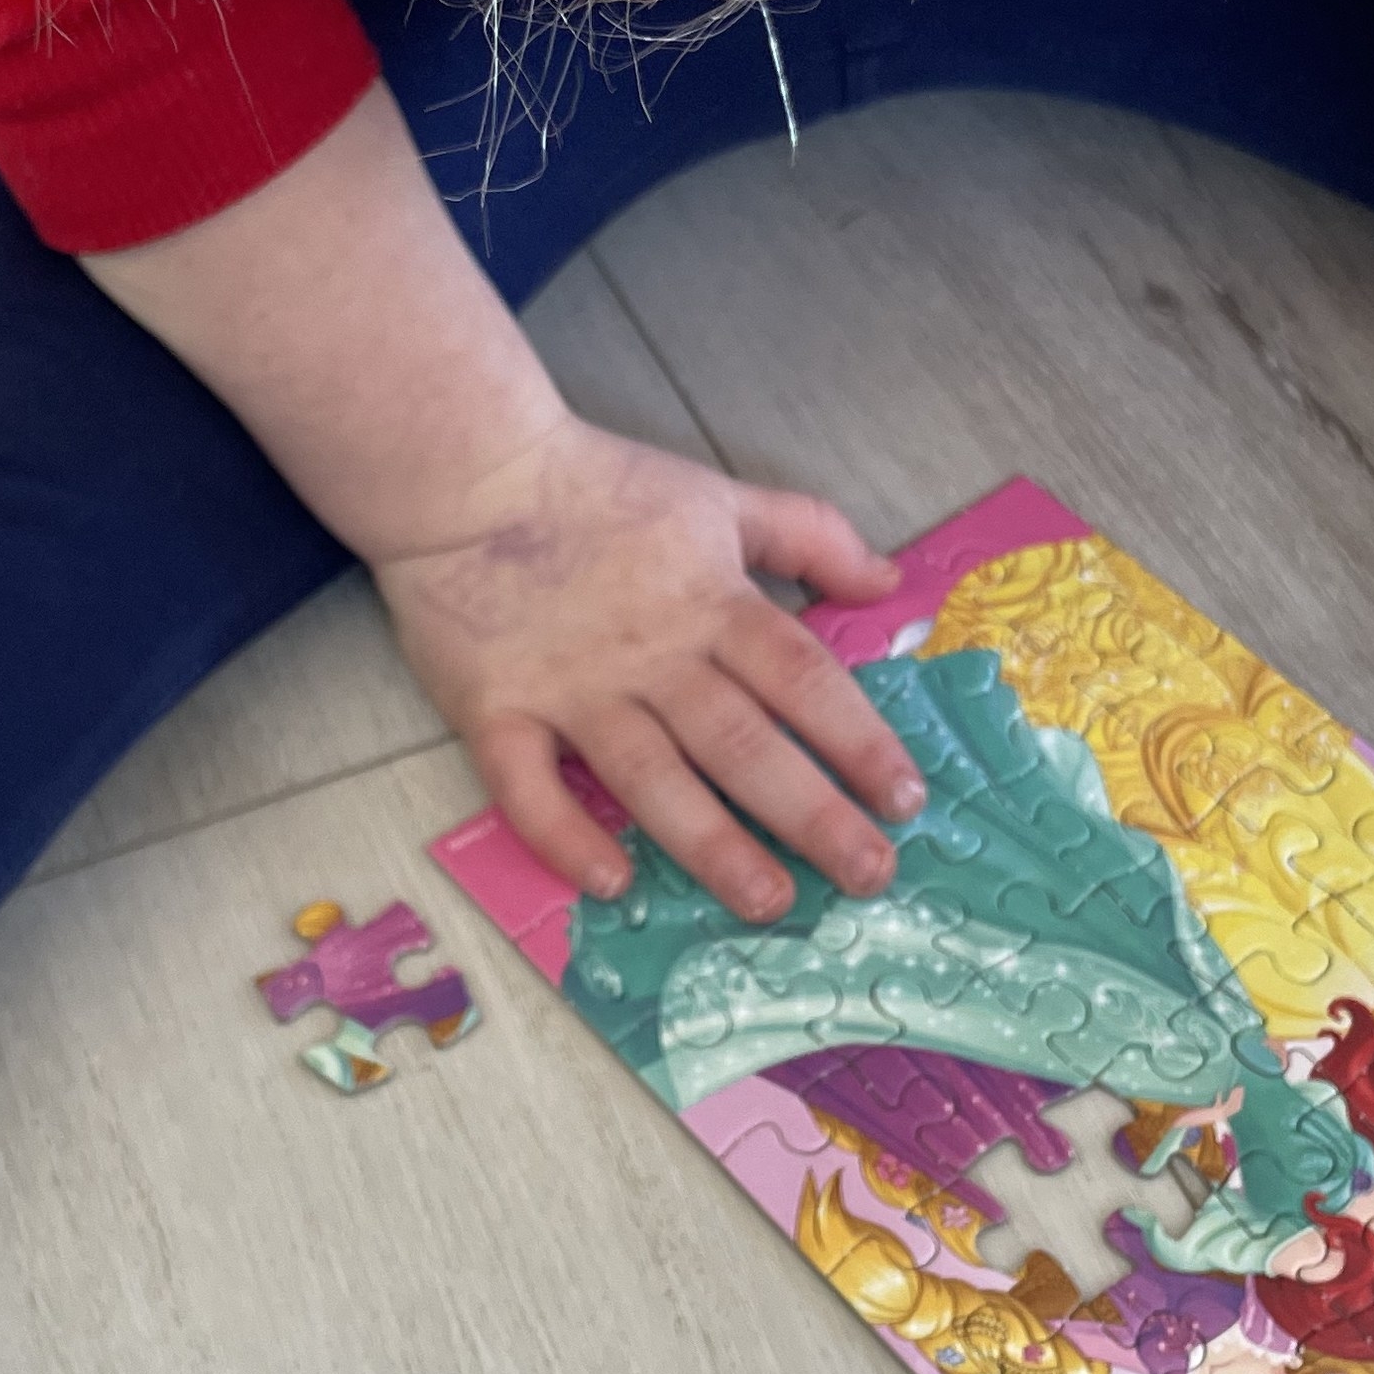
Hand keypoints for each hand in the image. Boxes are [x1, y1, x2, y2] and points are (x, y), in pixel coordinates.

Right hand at [371, 412, 925, 921]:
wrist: (467, 470)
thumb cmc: (598, 485)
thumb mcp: (719, 495)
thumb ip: (809, 534)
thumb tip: (887, 581)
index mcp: (711, 602)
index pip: (802, 680)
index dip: (859, 741)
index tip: (906, 800)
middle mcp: (651, 655)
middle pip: (742, 743)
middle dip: (812, 815)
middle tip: (868, 875)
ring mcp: (572, 688)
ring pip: (652, 778)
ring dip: (713, 846)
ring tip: (769, 903)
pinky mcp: (496, 710)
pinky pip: (528, 786)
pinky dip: (564, 836)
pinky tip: (610, 883)